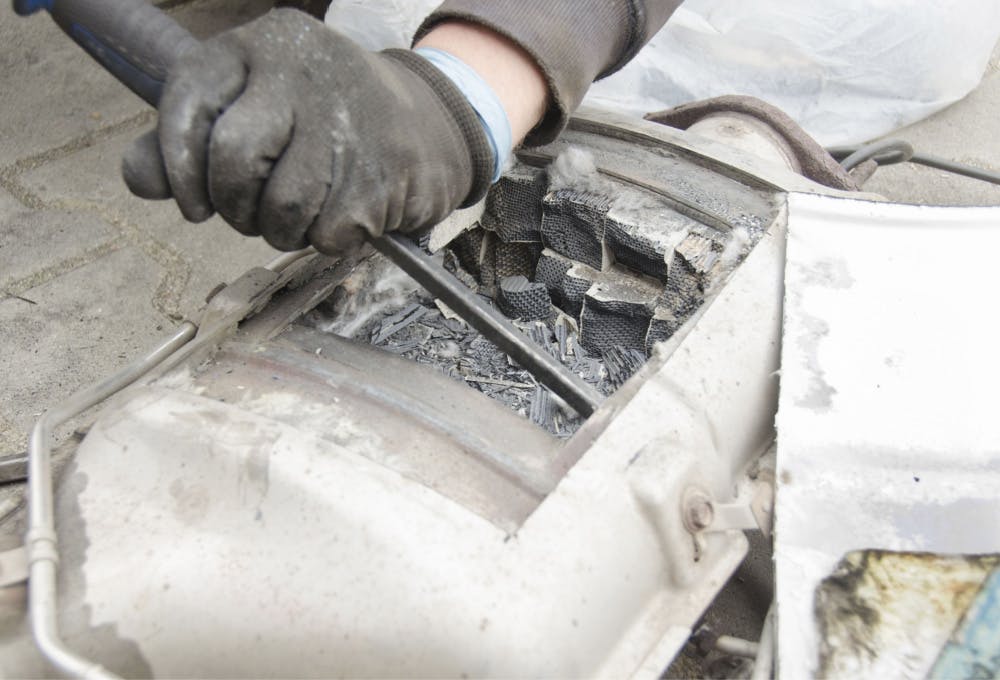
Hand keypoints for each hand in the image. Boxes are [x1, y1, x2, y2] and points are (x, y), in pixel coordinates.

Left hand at [122, 9, 491, 252]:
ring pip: (281, 205)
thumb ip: (188, 138)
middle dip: (234, 205)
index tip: (192, 204)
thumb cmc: (323, 122)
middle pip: (234, 157)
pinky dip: (326, 239)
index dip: (177, 166)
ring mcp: (348, 118)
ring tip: (298, 215)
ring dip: (280, 230)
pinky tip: (343, 213)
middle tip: (248, 214)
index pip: (189, 102)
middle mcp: (303, 70)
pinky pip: (326, 232)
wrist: (427, 125)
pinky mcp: (383, 169)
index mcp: (259, 46)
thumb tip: (140, 180)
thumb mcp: (253, 108)